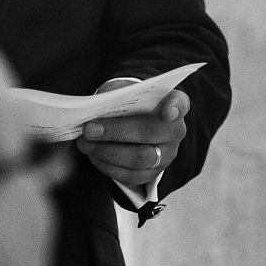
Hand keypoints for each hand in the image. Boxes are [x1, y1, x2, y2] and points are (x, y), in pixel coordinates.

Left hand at [76, 86, 190, 189]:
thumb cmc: (129, 102)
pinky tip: (93, 156)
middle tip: (89, 129)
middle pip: (150, 133)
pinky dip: (108, 166)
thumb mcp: (124, 90)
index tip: (167, 111)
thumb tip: (96, 105)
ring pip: (139, 158)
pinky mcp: (153, 173)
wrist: (134, 121)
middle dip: (116, 131)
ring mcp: (167, 154)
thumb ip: (116, 94)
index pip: (179, 103)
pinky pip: (131, 176)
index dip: (175, 108)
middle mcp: (176, 130)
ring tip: (85, 143)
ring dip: (106, 152)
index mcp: (174, 103)